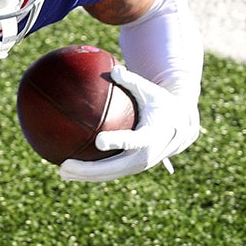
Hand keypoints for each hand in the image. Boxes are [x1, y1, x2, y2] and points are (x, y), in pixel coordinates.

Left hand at [58, 65, 199, 181]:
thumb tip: (114, 69)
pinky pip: (110, 172)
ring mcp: (139, 165)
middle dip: (89, 170)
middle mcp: (145, 156)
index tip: (99, 141)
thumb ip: (132, 81)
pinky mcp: (133, 168)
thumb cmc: (162, 104)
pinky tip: (72, 170)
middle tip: (65, 166)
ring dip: (86, 176)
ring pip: (109, 174)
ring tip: (63, 173)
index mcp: (151, 136)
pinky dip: (91, 174)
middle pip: (114, 167)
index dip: (116, 141)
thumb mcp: (151, 91)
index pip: (131, 140)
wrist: (182, 128)